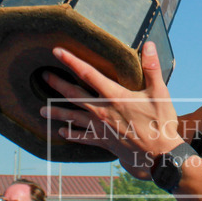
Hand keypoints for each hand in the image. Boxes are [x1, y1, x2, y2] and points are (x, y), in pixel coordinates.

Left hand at [41, 42, 182, 178]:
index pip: (88, 74)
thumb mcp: (159, 93)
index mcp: (114, 96)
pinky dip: (71, 134)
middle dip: (57, 84)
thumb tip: (149, 45)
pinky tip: (61, 132)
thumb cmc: (160, 123)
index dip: (72, 61)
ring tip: (41, 109)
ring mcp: (100, 127)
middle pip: (74, 94)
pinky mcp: (103, 141)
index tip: (57, 51)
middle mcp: (102, 111)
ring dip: (57, 112)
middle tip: (43, 76)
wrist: (158, 155)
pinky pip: (82, 137)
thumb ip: (152, 68)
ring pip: (73, 117)